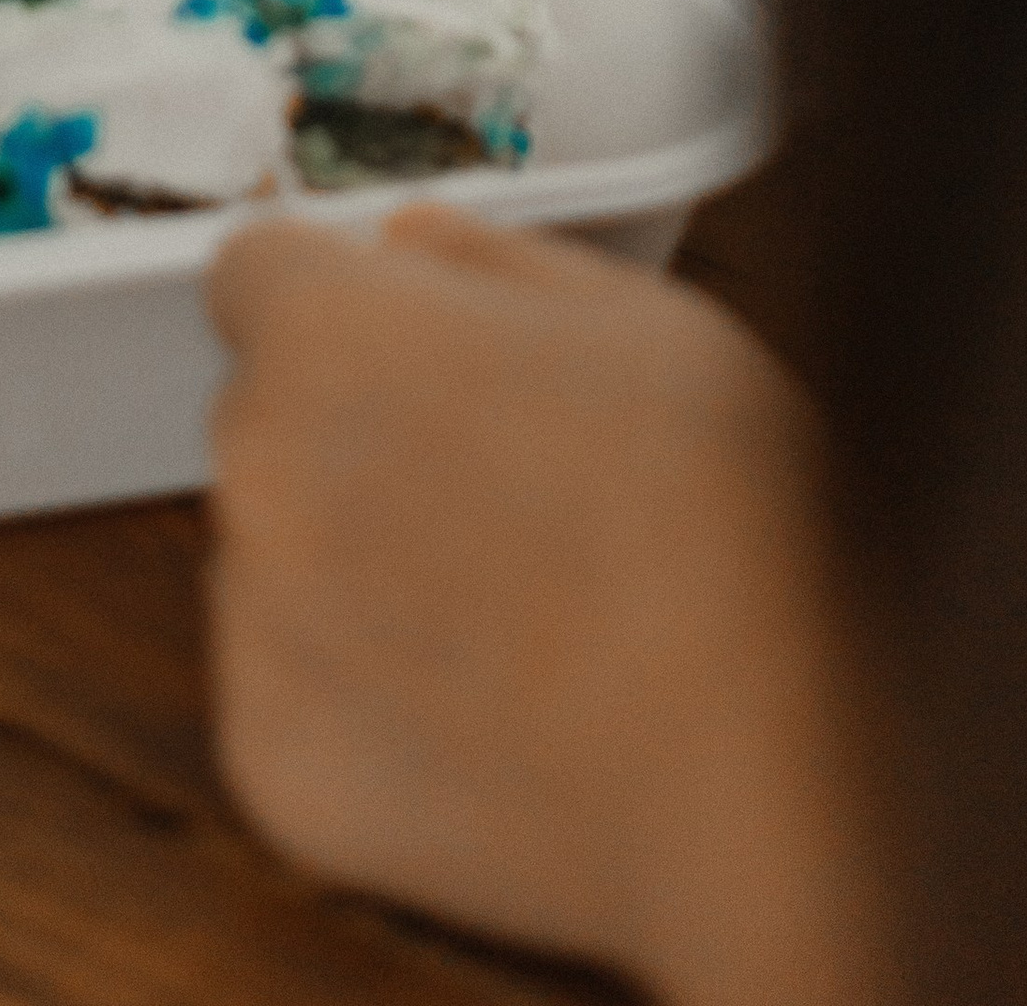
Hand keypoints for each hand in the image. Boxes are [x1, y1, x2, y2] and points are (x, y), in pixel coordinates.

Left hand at [206, 208, 891, 1005]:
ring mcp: (256, 626)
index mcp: (329, 331)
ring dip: (354, 564)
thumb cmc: (728, 529)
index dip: (336, 297)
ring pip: (277, 555)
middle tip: (502, 486)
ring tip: (517, 614)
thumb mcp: (647, 319)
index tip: (403, 341)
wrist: (770, 782)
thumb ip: (494, 257)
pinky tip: (493, 710)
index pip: (256, 269)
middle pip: (268, 413)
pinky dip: (364, 698)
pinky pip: (291, 692)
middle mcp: (257, 467)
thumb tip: (408, 245)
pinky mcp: (270, 764)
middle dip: (354, 429)